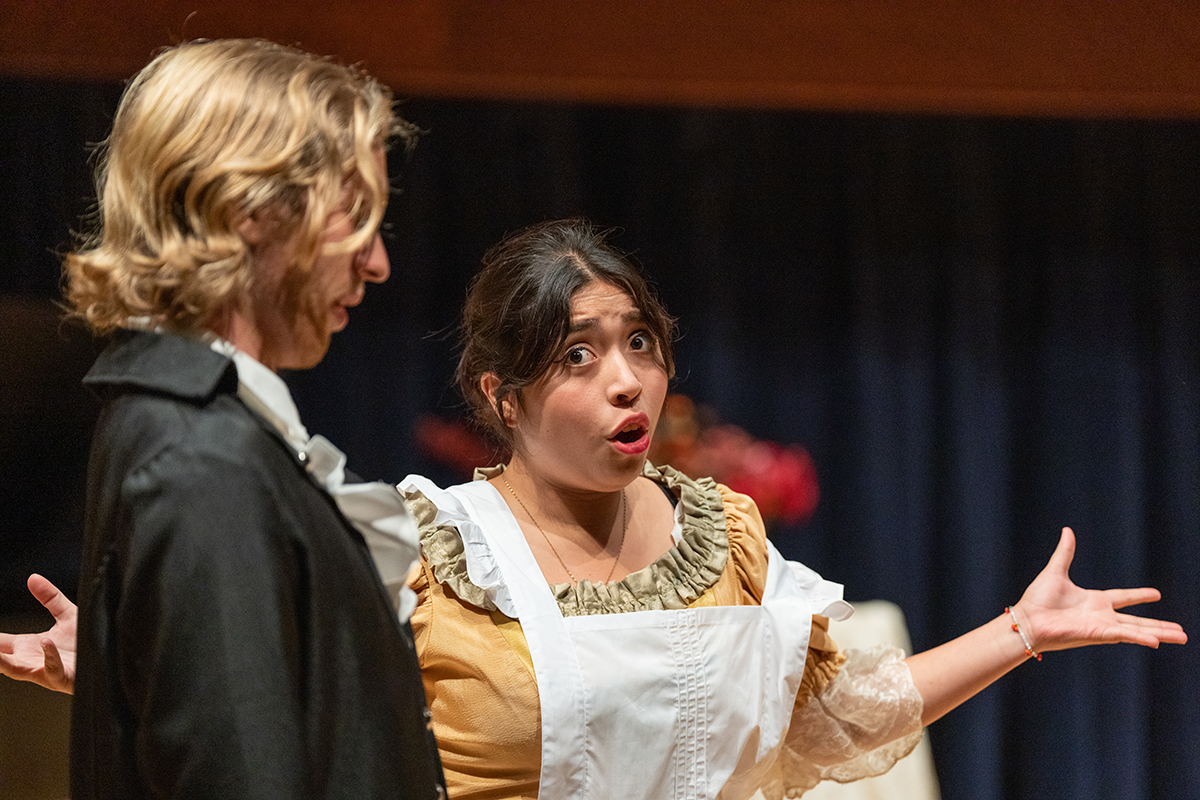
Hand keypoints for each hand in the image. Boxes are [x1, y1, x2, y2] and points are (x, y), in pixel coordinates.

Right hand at [0, 574, 77, 693]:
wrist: (113, 658)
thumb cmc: (89, 642)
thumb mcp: (67, 616)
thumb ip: (50, 598)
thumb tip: (33, 577)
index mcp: (29, 647)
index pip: (0, 644)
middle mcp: (33, 661)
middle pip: (1, 660)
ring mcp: (47, 671)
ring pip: (17, 670)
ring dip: (3, 662)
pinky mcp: (65, 677)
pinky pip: (53, 668)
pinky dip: (48, 655)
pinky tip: (45, 641)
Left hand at [1012, 527, 1187, 653]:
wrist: (1027, 619)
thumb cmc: (1036, 600)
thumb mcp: (1055, 571)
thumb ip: (1065, 552)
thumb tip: (1067, 530)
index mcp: (1094, 601)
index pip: (1123, 598)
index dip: (1139, 596)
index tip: (1156, 594)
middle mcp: (1101, 616)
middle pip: (1138, 621)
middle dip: (1160, 626)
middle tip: (1181, 631)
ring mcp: (1102, 627)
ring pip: (1138, 630)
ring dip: (1160, 633)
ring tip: (1182, 636)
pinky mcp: (1097, 634)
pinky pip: (1124, 635)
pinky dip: (1140, 637)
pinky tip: (1157, 641)